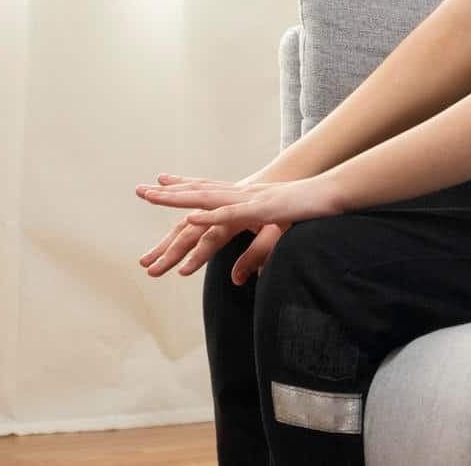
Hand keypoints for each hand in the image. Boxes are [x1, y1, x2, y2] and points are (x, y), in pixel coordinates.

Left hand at [136, 173, 340, 278]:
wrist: (330, 196)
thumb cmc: (302, 214)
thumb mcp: (274, 238)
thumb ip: (254, 257)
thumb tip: (237, 280)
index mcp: (237, 202)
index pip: (200, 201)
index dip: (177, 196)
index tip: (154, 189)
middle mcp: (236, 198)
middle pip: (194, 202)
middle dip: (165, 199)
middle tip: (140, 193)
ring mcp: (246, 201)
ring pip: (205, 202)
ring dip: (177, 201)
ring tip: (152, 198)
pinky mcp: (259, 209)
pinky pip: (229, 214)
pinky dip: (209, 217)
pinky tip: (191, 219)